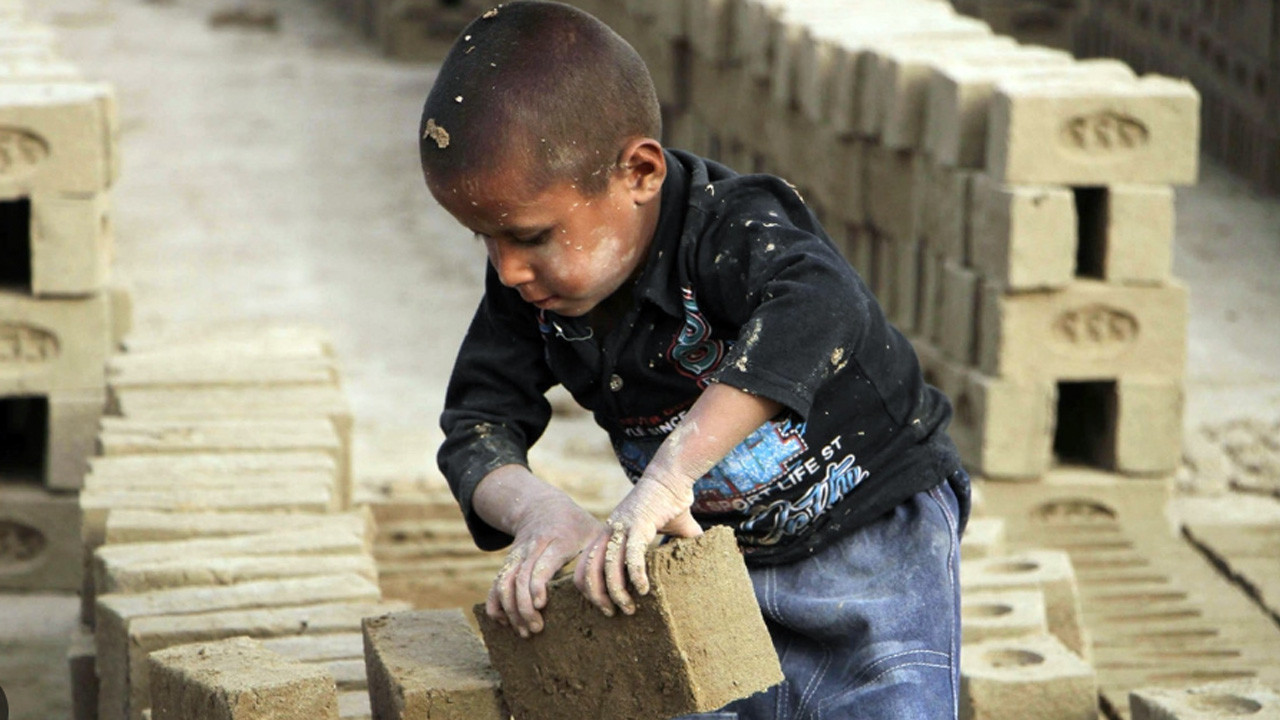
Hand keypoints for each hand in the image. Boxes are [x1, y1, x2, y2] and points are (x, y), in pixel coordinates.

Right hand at [487, 493, 602, 637]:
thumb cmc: (577, 525)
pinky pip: (496, 584)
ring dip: (509, 609)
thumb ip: (598, 560)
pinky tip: (503, 621)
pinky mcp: (508, 562)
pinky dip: (495, 603)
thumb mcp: (593, 533)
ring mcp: (517, 555)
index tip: (539, 605)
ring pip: (505, 582)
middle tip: (536, 629)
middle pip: (520, 578)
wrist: (543, 505)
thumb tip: (603, 595)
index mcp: (557, 540)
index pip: (541, 564)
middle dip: (523, 607)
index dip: (536, 585)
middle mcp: (532, 547)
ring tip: (523, 631)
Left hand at [574, 469, 701, 616]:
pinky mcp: (639, 525)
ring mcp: (622, 528)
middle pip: (589, 571)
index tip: (604, 605)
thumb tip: (688, 566)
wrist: (672, 476)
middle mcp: (609, 532)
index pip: (584, 567)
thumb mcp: (659, 531)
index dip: (589, 589)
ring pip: (607, 567)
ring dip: (616, 591)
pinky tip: (644, 588)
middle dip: (598, 597)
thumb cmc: (667, 503)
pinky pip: (632, 555)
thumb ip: (665, 549)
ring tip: (629, 607)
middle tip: (612, 613)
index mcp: (608, 534)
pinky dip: (635, 575)